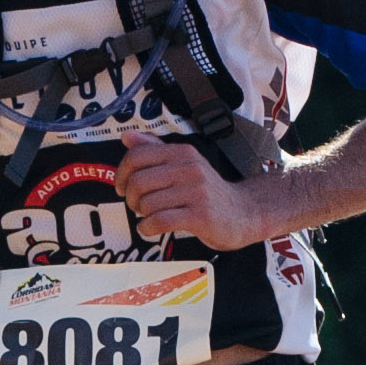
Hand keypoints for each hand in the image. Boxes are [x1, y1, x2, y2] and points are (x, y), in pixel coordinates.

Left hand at [114, 130, 281, 252]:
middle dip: (130, 198)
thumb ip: (155, 149)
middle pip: (139, 181)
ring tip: (149, 216)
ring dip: (142, 215)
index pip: (137, 156)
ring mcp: (196, 192)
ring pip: (148, 203)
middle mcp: (190, 168)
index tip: (121, 186)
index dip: (121, 173)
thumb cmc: (208, 191)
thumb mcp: (185, 164)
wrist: (244, 212)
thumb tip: (127, 136)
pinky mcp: (200, 215)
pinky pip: (160, 221)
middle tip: (137, 205)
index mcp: (182, 153)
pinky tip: (150, 228)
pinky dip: (147, 227)